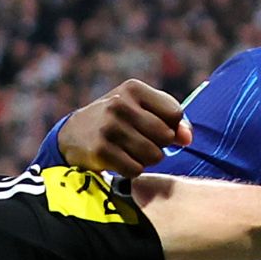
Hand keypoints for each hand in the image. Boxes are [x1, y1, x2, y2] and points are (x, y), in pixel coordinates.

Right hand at [57, 80, 190, 175]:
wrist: (72, 135)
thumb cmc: (116, 120)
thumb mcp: (139, 109)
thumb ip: (170, 119)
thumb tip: (188, 138)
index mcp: (133, 89)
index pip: (174, 114)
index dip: (172, 127)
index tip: (156, 130)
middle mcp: (119, 105)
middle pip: (166, 136)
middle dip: (159, 145)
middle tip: (140, 142)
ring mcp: (109, 128)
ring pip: (154, 155)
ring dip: (146, 160)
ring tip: (130, 151)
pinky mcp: (100, 151)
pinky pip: (136, 170)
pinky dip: (132, 170)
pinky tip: (119, 161)